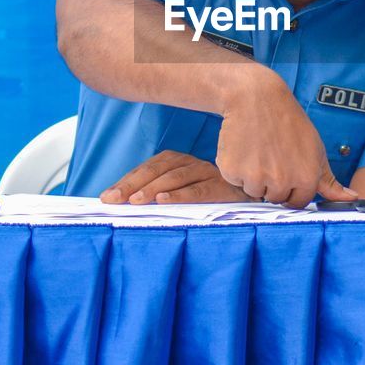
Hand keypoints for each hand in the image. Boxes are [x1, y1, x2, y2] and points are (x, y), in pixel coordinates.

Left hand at [101, 151, 252, 203]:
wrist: (256, 195)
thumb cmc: (215, 196)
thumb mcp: (185, 191)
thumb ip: (159, 193)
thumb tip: (124, 203)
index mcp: (181, 162)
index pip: (150, 167)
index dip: (128, 180)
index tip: (107, 196)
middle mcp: (193, 163)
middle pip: (159, 169)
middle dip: (133, 184)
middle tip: (113, 199)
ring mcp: (210, 173)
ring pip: (176, 177)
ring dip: (153, 188)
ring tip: (134, 201)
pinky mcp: (224, 186)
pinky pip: (200, 189)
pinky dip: (181, 195)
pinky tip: (164, 201)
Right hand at [214, 68, 357, 207]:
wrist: (256, 98)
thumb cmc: (288, 122)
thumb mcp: (316, 149)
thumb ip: (330, 180)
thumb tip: (352, 198)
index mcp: (306, 178)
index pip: (297, 202)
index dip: (292, 189)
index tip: (287, 172)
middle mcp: (281, 181)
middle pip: (274, 199)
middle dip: (273, 183)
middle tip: (272, 156)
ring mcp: (256, 177)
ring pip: (253, 192)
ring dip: (253, 177)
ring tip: (258, 150)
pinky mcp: (232, 171)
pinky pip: (235, 181)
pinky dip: (236, 168)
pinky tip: (244, 148)